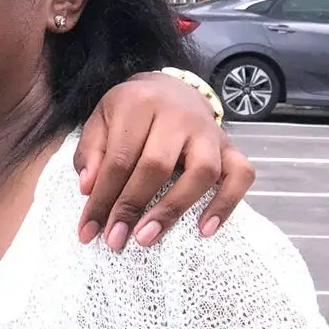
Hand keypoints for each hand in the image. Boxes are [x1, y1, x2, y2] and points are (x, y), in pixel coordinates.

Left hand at [74, 71, 255, 249]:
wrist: (172, 88)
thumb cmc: (131, 112)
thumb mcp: (101, 120)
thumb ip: (91, 152)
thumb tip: (88, 187)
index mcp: (140, 104)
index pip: (118, 159)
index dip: (102, 198)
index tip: (88, 230)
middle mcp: (178, 115)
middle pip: (156, 166)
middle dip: (132, 207)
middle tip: (115, 239)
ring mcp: (209, 131)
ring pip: (201, 171)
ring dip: (174, 209)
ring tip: (149, 237)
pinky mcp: (230, 145)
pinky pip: (240, 174)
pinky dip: (226, 203)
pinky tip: (205, 229)